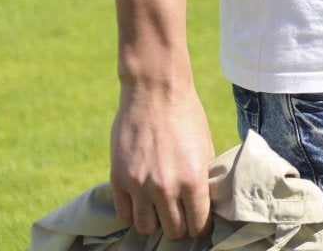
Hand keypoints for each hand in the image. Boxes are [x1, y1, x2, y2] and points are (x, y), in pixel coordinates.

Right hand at [110, 83, 215, 239]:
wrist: (155, 91)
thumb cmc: (186, 116)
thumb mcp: (204, 147)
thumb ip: (202, 177)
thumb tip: (204, 202)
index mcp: (193, 180)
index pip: (198, 225)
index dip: (200, 228)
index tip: (199, 224)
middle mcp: (165, 187)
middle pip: (173, 230)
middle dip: (179, 227)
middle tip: (181, 217)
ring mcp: (139, 185)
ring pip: (146, 227)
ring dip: (155, 222)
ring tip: (160, 211)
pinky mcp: (118, 179)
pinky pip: (124, 214)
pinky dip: (133, 214)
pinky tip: (142, 203)